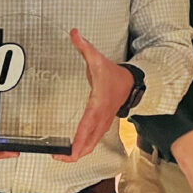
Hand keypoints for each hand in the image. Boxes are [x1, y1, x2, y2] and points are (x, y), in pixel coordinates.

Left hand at [55, 29, 134, 162]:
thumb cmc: (113, 74)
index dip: (80, 137)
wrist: (131, 82)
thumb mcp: (98, 59)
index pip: (88, 123)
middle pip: (90, 140)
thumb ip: (84, 47)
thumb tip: (74, 33)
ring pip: (92, 143)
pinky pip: (93, 140)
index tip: (72, 148)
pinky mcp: (102, 125)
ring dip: (79, 152)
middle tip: (61, 158)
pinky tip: (74, 152)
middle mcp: (101, 117)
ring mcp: (103, 123)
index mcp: (98, 103)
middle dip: (76, 152)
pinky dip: (84, 147)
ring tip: (63, 158)